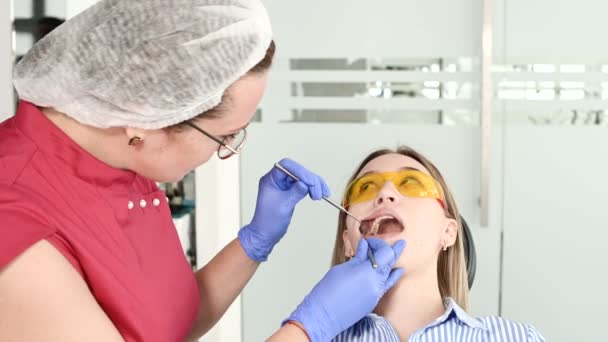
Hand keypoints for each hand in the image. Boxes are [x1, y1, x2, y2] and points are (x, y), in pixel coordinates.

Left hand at [238, 158, 329, 261]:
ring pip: (303, 178)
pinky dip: (313, 189)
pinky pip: (304, 185)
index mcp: (270, 179)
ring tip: (322, 195)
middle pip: (298, 171)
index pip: (287, 166)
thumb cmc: (268, 221)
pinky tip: (320, 195)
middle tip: (318, 193)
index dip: (301, 171)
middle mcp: (277, 179)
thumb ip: (295, 193)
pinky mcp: (290, 191)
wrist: (265, 235)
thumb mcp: (283, 206)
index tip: (311, 182)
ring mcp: (284, 185)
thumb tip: (306, 183)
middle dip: (310, 180)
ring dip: (314, 184)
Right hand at [285, 238, 405, 341]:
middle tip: (398, 243)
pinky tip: (397, 271)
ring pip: (389, 273)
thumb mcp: (342, 268)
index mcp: (368, 271)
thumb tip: (364, 246)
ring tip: (397, 252)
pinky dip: (392, 276)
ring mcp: (376, 293)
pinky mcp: (373, 301)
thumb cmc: (328, 292)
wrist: (324, 315)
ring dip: (391, 262)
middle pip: (390, 262)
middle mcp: (376, 282)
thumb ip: (358, 257)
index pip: (384, 252)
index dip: (378, 244)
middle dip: (390, 250)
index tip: (369, 242)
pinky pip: (386, 285)